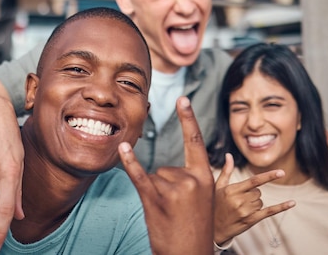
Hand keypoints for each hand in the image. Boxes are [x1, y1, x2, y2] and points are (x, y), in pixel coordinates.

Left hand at [119, 96, 214, 254]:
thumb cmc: (195, 228)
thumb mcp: (204, 200)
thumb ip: (191, 179)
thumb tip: (167, 167)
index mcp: (205, 177)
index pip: (195, 141)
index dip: (188, 119)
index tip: (182, 98)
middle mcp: (190, 179)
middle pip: (165, 168)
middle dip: (164, 188)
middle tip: (176, 211)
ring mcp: (173, 189)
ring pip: (153, 176)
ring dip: (155, 194)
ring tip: (168, 215)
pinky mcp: (154, 199)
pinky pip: (139, 176)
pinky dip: (129, 163)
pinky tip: (122, 148)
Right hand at [214, 154, 295, 245]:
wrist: (213, 228)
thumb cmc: (215, 204)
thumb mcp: (217, 187)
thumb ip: (226, 171)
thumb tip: (228, 155)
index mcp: (232, 191)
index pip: (254, 181)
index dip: (268, 176)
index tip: (281, 172)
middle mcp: (239, 201)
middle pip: (258, 192)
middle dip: (252, 194)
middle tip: (240, 200)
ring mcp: (246, 212)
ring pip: (260, 201)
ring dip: (255, 203)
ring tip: (241, 208)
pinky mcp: (251, 220)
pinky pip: (269, 212)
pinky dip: (281, 207)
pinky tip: (292, 203)